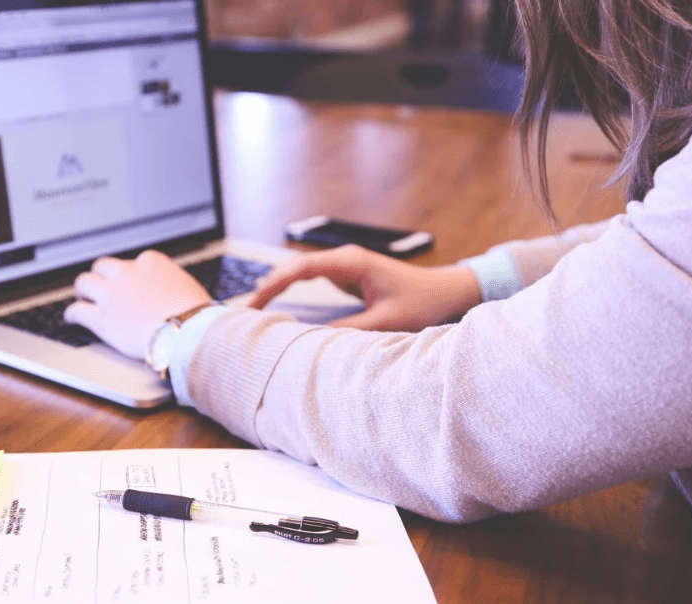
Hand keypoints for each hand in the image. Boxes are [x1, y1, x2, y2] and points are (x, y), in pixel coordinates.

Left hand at [63, 250, 211, 359]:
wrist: (188, 333)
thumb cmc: (196, 314)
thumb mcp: (188, 287)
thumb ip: (172, 284)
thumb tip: (174, 293)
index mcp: (151, 262)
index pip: (132, 262)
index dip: (129, 274)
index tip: (129, 282)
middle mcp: (127, 273)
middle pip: (102, 266)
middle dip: (101, 276)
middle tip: (101, 286)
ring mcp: (112, 295)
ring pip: (84, 283)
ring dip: (83, 290)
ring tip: (83, 298)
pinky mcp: (101, 319)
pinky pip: (77, 311)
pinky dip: (72, 314)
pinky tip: (72, 318)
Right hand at [249, 244, 481, 331]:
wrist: (445, 292)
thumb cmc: (422, 303)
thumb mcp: (385, 322)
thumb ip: (349, 330)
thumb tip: (312, 340)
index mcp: (351, 262)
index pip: (301, 268)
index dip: (274, 284)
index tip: (255, 303)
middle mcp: (345, 259)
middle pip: (294, 267)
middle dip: (268, 286)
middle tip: (246, 312)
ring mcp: (345, 265)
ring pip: (300, 272)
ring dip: (278, 287)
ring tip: (255, 310)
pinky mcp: (347, 275)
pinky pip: (311, 279)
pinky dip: (292, 290)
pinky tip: (278, 305)